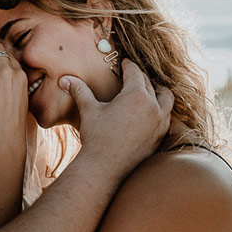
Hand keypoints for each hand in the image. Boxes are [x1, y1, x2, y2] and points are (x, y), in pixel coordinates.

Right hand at [62, 59, 173, 180]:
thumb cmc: (96, 137)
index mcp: (136, 95)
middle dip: (140, 78)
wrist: (105, 169)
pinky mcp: (161, 136)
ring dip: (158, 92)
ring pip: (166, 99)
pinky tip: (152, 112)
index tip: (124, 62)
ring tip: (150, 90)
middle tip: (132, 75)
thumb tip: (64, 79)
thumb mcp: (89, 110)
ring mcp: (160, 122)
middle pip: (149, 84)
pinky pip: (167, 117)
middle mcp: (153, 106)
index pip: (135, 72)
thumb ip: (80, 91)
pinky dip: (161, 110)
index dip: (128, 65)